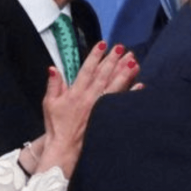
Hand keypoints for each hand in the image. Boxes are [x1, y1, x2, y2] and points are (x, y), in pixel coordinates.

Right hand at [37, 43, 139, 175]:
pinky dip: (131, 94)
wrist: (65, 147)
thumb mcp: (49, 103)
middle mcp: (89, 98)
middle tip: (122, 48)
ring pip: (114, 87)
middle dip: (113, 60)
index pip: (87, 70)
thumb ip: (54, 85)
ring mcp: (100, 108)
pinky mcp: (107, 116)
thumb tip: (53, 68)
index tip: (103, 44)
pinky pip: (121, 104)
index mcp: (75, 93)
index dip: (95, 56)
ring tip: (133, 61)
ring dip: (124, 73)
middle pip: (104, 75)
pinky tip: (140, 85)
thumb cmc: (57, 125)